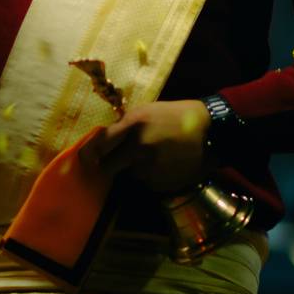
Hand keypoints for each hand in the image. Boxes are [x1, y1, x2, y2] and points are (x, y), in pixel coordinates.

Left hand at [78, 99, 211, 196]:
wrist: (210, 132)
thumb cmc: (176, 115)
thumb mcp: (147, 110)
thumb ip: (126, 125)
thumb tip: (105, 139)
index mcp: (132, 125)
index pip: (100, 145)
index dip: (88, 154)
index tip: (83, 160)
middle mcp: (137, 148)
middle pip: (108, 167)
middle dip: (109, 166)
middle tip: (113, 163)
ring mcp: (150, 168)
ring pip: (130, 175)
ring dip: (135, 170)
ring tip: (154, 157)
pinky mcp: (161, 183)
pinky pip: (147, 182)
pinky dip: (151, 176)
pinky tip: (165, 165)